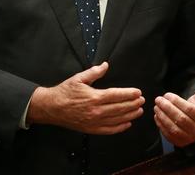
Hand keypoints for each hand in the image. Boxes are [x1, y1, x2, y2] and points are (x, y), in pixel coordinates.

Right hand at [27, 61, 144, 134]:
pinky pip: (109, 130)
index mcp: (94, 97)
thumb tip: (105, 65)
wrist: (52, 107)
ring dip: (130, 115)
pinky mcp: (91, 129)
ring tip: (139, 111)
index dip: (129, 94)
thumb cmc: (65, 91)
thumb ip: (94, 72)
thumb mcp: (78, 78)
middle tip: (142, 101)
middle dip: (133, 104)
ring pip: (117, 119)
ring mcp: (94, 121)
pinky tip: (127, 124)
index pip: (116, 95)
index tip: (138, 92)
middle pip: (120, 108)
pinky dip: (120, 128)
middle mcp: (96, 111)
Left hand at [154, 80, 194, 147]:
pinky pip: (168, 134)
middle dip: (167, 107)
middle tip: (158, 99)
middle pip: (180, 118)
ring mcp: (187, 138)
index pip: (188, 109)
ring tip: (156, 107)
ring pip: (173, 127)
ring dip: (162, 116)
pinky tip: (157, 116)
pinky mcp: (179, 142)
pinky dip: (160, 125)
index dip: (176, 101)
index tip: (167, 95)